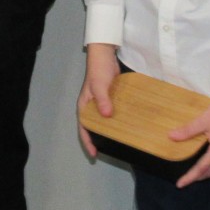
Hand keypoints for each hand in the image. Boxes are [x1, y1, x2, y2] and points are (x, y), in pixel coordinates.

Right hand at [77, 44, 120, 158]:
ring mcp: (101, 102)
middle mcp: (91, 106)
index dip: (87, 141)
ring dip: (108, 130)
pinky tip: (125, 125)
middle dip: (97, 138)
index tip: (94, 154)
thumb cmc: (98, 71)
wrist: (105, 55)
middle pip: (93, 126)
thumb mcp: (99, 86)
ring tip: (118, 141)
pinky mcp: (110, 98)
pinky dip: (116, 119)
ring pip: (103, 120)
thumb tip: (107, 116)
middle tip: (107, 150)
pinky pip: (112, 112)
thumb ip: (103, 100)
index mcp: (84, 106)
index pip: (83, 127)